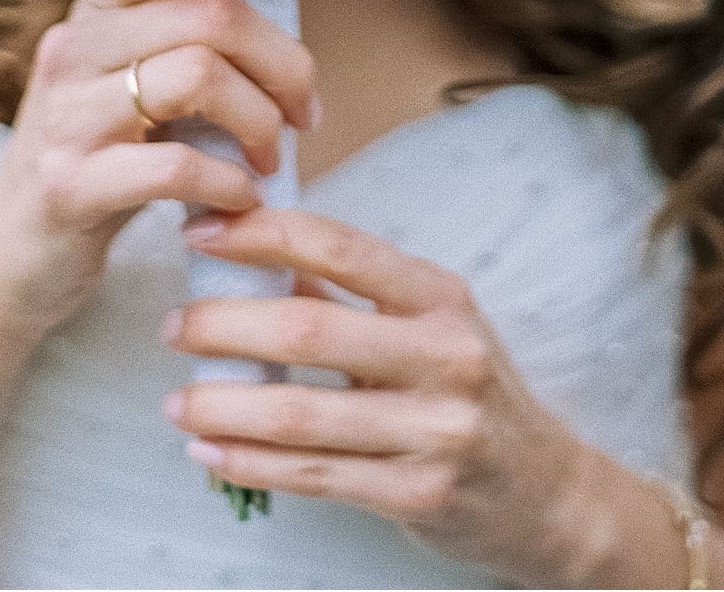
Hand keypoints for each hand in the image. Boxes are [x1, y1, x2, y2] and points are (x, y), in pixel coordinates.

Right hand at [0, 0, 320, 345]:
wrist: (16, 258)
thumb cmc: (102, 161)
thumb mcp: (130, 83)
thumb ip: (186, 42)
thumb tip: (285, 24)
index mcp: (94, 10)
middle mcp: (73, 47)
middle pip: (211, 14)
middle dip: (283, 62)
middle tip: (304, 111)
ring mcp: (67, 115)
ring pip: (202, 76)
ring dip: (261, 121)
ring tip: (269, 157)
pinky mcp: (70, 185)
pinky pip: (179, 165)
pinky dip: (231, 182)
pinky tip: (241, 199)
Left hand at [159, 204, 586, 582]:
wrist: (548, 493)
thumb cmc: (472, 391)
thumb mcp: (430, 324)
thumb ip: (351, 293)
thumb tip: (261, 253)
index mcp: (440, 296)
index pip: (337, 244)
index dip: (260, 233)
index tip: (201, 230)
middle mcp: (443, 355)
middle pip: (305, 329)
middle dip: (223, 325)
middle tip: (175, 325)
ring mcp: (433, 429)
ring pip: (298, 415)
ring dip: (222, 406)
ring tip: (178, 400)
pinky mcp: (416, 493)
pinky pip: (312, 476)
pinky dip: (249, 463)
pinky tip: (210, 452)